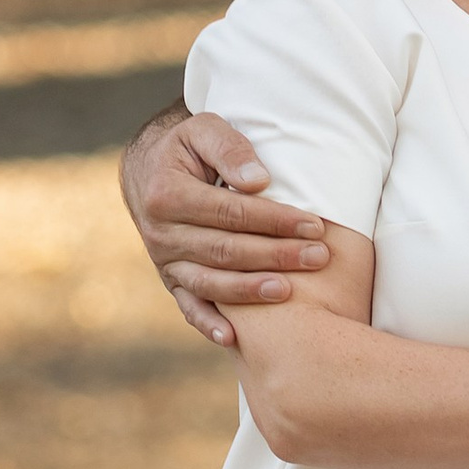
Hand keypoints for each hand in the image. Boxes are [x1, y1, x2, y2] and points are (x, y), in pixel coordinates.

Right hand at [120, 107, 332, 346]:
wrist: (149, 171)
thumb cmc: (188, 148)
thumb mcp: (204, 130)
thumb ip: (230, 149)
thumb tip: (258, 182)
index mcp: (168, 193)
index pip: (230, 212)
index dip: (274, 220)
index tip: (314, 225)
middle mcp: (161, 233)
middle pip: (225, 250)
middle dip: (275, 255)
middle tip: (318, 257)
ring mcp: (164, 261)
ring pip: (210, 282)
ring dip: (250, 291)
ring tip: (289, 292)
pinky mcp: (170, 280)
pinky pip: (188, 306)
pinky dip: (208, 324)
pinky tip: (232, 338)